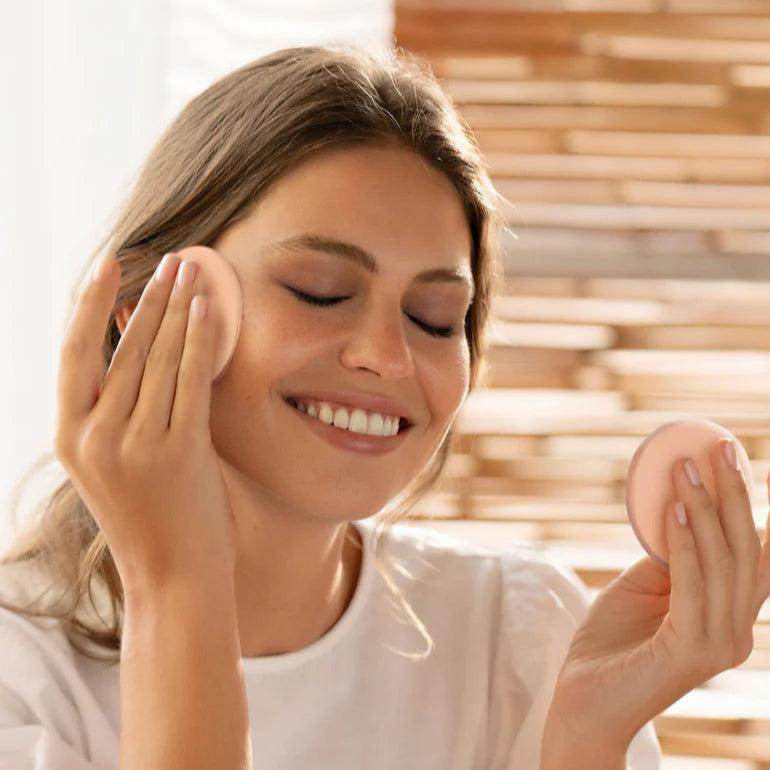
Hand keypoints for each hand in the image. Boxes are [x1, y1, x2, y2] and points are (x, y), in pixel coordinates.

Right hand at [54, 252, 236, 592]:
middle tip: (170, 260)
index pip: (74, 352)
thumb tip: (132, 336)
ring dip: (176, 308)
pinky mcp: (179, 453)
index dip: (91, 303)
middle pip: (121, 347)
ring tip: (192, 272)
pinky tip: (209, 308)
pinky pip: (190, 380)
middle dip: (148, 297)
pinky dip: (200, 339)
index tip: (109, 264)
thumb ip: (120, 403)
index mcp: (70, 438)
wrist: (174, 579)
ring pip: (157, 358)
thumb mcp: (117, 459)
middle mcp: (94, 438)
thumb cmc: (151, 516)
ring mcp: (135, 446)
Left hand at [545, 439, 769, 749]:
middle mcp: (735, 631)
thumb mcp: (642, 588)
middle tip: (720, 448)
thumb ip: (668, 558)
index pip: (751, 554)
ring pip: (723, 561)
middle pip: (746, 550)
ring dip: (705, 507)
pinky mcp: (691, 651)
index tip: (732, 456)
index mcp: (728, 616)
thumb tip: (677, 511)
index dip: (745, 504)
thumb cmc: (611, 644)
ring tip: (688, 467)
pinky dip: (685, 542)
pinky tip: (676, 509)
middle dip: (734, 494)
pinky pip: (693, 583)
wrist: (583, 699)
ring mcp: (718, 644)